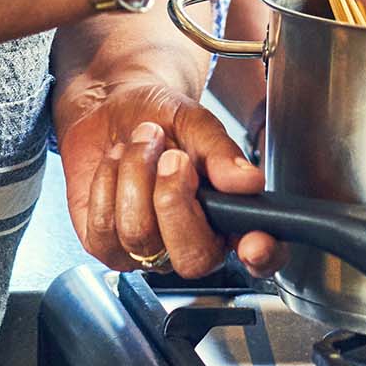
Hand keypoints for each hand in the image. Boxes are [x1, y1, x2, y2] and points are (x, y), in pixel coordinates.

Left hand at [54, 73, 281, 279]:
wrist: (115, 107)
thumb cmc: (161, 118)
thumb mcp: (196, 123)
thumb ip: (222, 153)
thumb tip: (248, 181)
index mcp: (228, 217)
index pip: (259, 256)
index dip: (261, 256)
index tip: (252, 244)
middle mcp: (192, 242)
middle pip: (192, 258)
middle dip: (174, 200)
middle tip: (171, 156)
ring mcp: (149, 250)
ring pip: (140, 235)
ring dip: (136, 174)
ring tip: (142, 144)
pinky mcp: (106, 245)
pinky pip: (103, 227)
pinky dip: (107, 181)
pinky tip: (116, 161)